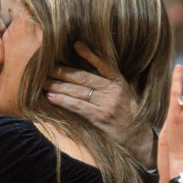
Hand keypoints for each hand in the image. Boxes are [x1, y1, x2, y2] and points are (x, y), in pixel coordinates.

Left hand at [45, 42, 153, 167]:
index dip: (89, 54)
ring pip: (78, 91)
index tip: (76, 44)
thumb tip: (92, 72)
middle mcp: (113, 90)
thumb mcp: (126, 94)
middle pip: (84, 77)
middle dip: (64, 72)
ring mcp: (107, 103)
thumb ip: (111, 83)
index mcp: (119, 82)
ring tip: (44, 82)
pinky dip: (63, 101)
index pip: (104, 64)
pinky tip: (52, 97)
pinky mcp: (100, 117)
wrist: (138, 138)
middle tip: (47, 68)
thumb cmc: (129, 115)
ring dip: (58, 86)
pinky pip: (77, 106)